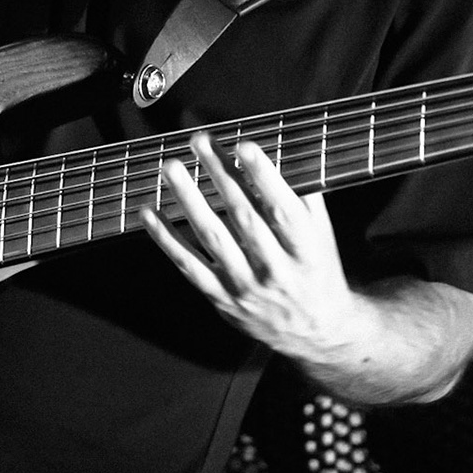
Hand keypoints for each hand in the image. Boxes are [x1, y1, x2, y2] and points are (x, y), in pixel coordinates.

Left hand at [143, 133, 369, 362]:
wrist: (314, 330)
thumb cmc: (315, 269)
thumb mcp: (321, 234)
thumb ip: (303, 196)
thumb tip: (280, 153)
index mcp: (305, 250)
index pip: (283, 209)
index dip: (264, 176)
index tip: (244, 146)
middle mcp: (276, 270)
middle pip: (244, 218)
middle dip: (220, 175)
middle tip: (200, 142)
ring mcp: (246, 286)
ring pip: (213, 238)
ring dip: (189, 199)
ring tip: (172, 168)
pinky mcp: (222, 298)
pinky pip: (189, 266)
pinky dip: (167, 239)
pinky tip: (151, 213)